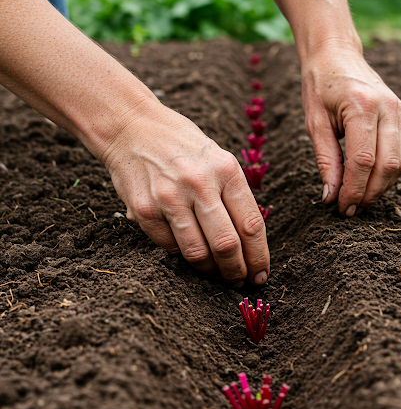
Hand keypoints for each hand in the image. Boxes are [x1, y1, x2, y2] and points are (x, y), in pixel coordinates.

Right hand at [101, 100, 269, 285]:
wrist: (131, 127)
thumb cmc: (182, 146)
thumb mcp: (217, 158)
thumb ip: (233, 194)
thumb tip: (249, 242)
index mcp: (226, 170)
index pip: (251, 225)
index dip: (259, 256)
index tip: (260, 273)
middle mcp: (199, 183)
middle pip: (227, 245)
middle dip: (236, 272)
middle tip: (239, 281)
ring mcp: (169, 197)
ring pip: (197, 253)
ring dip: (210, 272)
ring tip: (216, 274)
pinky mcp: (144, 209)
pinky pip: (169, 247)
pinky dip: (181, 256)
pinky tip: (186, 252)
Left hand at [301, 44, 400, 215]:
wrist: (336, 54)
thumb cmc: (319, 86)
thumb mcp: (314, 123)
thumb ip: (326, 161)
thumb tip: (330, 196)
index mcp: (362, 106)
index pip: (362, 161)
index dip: (352, 189)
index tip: (340, 208)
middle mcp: (388, 108)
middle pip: (388, 166)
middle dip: (368, 193)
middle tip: (349, 210)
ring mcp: (399, 110)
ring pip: (400, 163)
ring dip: (381, 187)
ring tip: (358, 199)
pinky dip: (387, 172)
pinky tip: (369, 181)